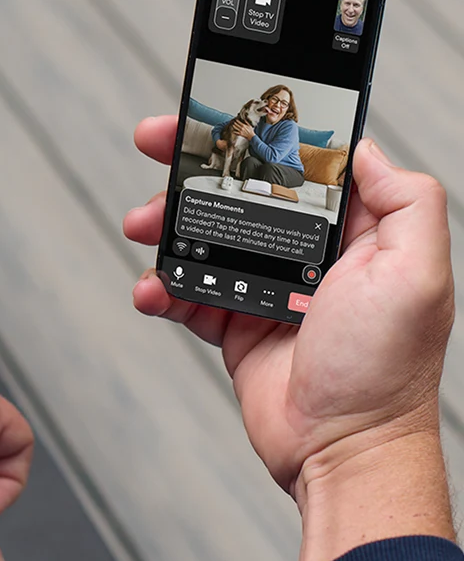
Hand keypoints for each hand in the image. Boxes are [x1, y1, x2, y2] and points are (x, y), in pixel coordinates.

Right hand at [123, 116, 453, 503]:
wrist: (342, 450)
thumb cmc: (386, 370)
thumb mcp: (418, 275)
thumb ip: (405, 203)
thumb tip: (364, 149)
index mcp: (350, 233)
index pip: (297, 162)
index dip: (257, 131)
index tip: (220, 110)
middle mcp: (306, 255)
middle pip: (241, 191)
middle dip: (195, 165)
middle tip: (158, 141)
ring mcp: (267, 289)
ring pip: (205, 237)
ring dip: (167, 226)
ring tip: (142, 226)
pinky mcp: (235, 324)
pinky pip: (189, 293)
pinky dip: (163, 288)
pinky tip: (151, 290)